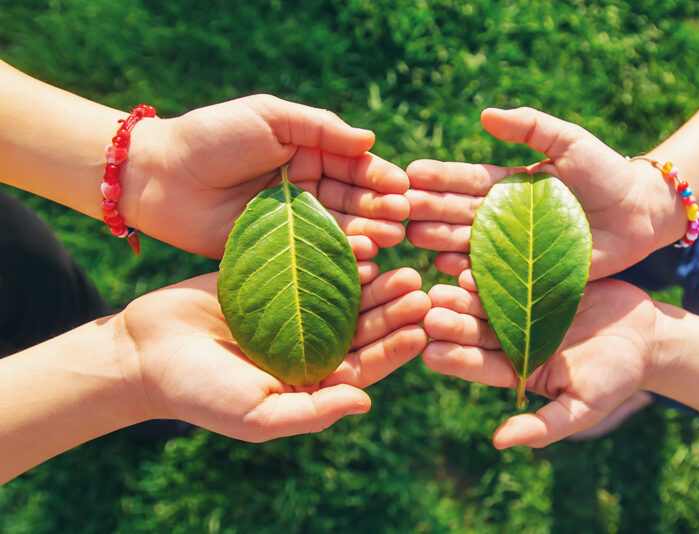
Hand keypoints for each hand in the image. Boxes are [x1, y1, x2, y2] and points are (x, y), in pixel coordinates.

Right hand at [119, 266, 429, 441]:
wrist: (146, 351)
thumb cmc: (199, 392)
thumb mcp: (257, 413)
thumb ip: (311, 411)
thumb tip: (366, 402)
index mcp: (312, 379)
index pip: (364, 366)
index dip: (394, 349)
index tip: (420, 330)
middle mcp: (309, 344)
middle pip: (361, 326)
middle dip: (391, 309)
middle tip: (419, 288)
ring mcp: (293, 310)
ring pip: (343, 294)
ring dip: (372, 281)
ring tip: (399, 264)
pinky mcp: (274, 279)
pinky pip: (311, 266)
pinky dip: (335, 257)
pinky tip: (360, 244)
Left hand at [124, 95, 409, 258]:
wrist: (159, 176)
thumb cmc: (213, 137)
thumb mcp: (270, 118)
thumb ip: (321, 128)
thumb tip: (370, 139)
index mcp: (307, 154)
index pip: (353, 166)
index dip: (378, 177)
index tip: (402, 188)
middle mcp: (304, 190)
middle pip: (351, 201)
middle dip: (378, 208)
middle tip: (402, 218)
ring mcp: (291, 223)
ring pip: (337, 230)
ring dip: (364, 233)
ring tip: (386, 238)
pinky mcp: (275, 252)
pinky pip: (311, 255)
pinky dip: (337, 257)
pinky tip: (359, 258)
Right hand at [406, 107, 675, 279]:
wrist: (639, 212)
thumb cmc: (604, 171)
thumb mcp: (567, 140)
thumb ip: (529, 126)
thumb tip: (484, 114)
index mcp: (507, 185)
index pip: (466, 180)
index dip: (438, 177)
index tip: (409, 173)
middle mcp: (504, 218)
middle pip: (459, 213)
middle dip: (428, 209)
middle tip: (400, 208)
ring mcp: (514, 248)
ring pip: (469, 244)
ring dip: (441, 240)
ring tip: (414, 236)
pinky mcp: (530, 273)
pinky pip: (496, 275)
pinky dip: (473, 273)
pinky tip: (451, 270)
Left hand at [422, 271, 657, 447]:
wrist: (648, 336)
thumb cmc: (618, 377)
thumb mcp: (583, 407)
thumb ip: (544, 426)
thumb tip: (498, 442)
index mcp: (517, 369)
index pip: (479, 366)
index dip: (456, 359)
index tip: (429, 353)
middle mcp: (513, 338)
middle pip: (475, 331)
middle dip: (452, 324)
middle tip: (427, 315)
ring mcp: (522, 308)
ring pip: (486, 302)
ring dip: (462, 296)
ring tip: (440, 287)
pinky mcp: (535, 281)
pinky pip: (510, 274)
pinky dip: (491, 270)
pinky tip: (468, 263)